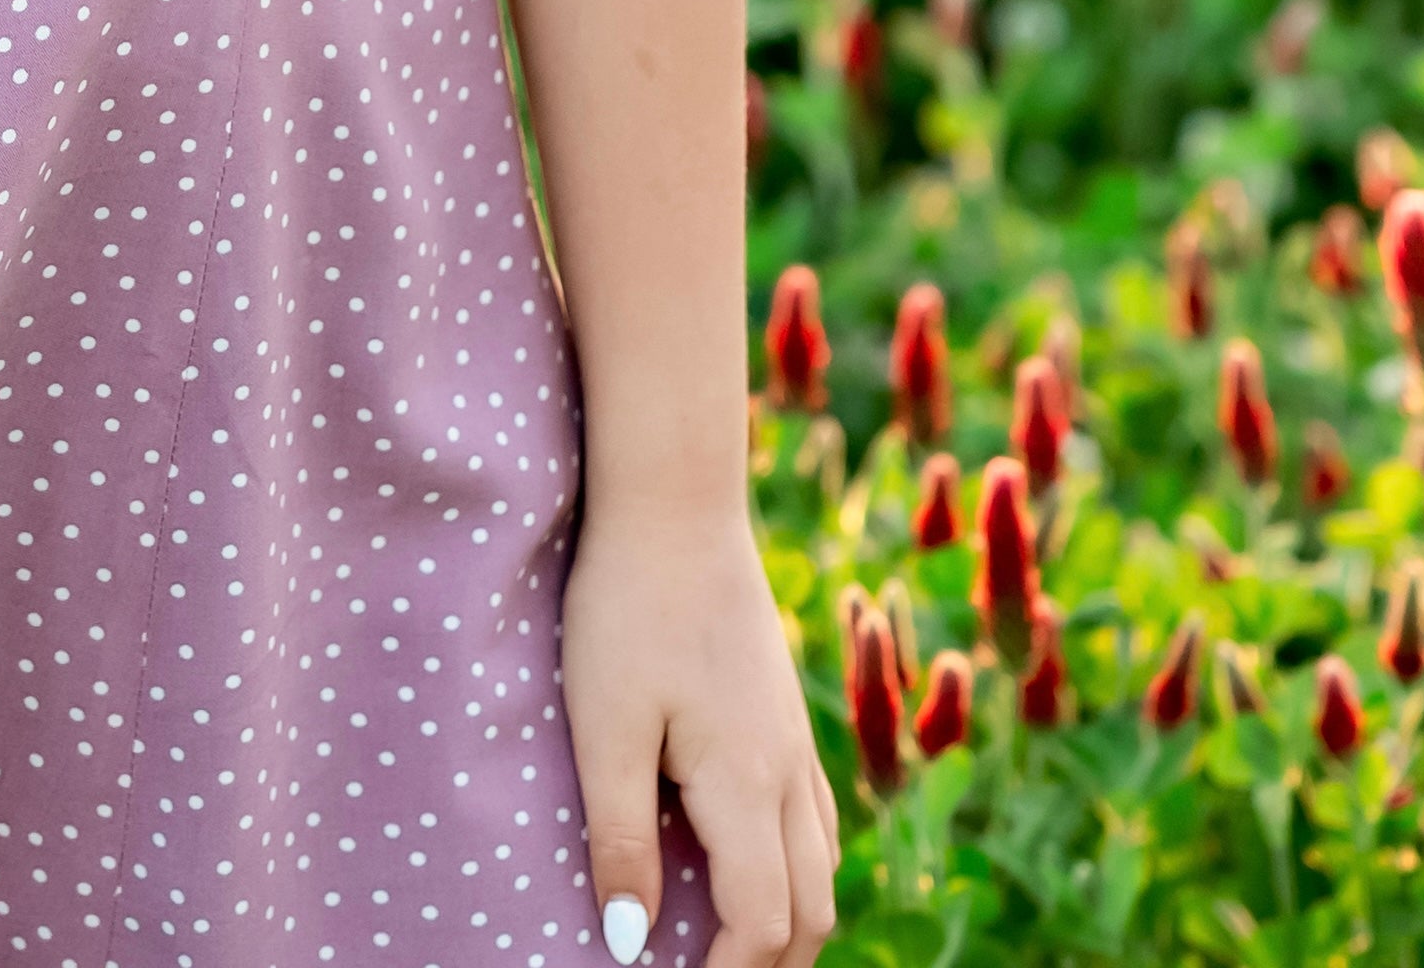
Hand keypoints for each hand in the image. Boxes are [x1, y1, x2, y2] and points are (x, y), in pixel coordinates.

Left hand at [561, 494, 837, 967]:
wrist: (674, 500)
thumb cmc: (626, 608)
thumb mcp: (604, 726)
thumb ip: (618, 840)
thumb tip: (626, 947)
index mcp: (748, 785)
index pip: (763, 925)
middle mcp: (788, 772)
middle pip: (809, 911)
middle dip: (766, 964)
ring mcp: (794, 738)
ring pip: (819, 866)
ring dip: (784, 919)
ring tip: (723, 941)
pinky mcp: (783, 710)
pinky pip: (811, 817)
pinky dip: (790, 866)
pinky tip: (745, 858)